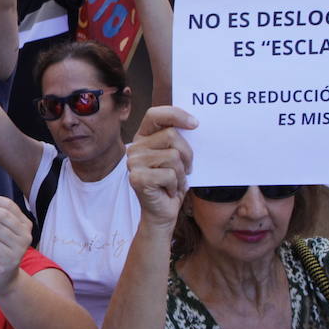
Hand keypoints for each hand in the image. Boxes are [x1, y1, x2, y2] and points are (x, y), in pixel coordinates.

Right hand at [126, 106, 196, 224]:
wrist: (161, 213)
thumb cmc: (172, 183)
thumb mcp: (177, 157)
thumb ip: (177, 141)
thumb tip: (195, 124)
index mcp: (143, 138)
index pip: (155, 114)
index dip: (176, 114)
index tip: (195, 124)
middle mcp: (135, 148)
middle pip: (171, 135)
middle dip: (187, 154)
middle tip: (186, 169)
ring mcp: (133, 163)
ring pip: (173, 156)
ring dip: (181, 173)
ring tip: (175, 182)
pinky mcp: (137, 178)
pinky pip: (169, 174)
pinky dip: (175, 185)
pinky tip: (168, 191)